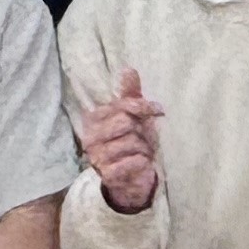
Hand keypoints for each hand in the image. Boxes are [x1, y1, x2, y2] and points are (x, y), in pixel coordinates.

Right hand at [80, 68, 163, 214]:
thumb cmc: (132, 142)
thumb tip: (128, 69)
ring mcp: (97, 157)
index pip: (123, 105)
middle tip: (144, 138)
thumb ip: (130, 94)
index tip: (158, 109)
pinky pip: (133, 161)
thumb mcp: (132, 116)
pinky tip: (141, 162)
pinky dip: (142, 161)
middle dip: (142, 130)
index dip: (144, 107)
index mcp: (93, 118)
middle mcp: (90, 137)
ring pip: (132, 142)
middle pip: (127, 122)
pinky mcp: (107, 175)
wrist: (131, 179)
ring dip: (144, 148)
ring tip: (142, 152)